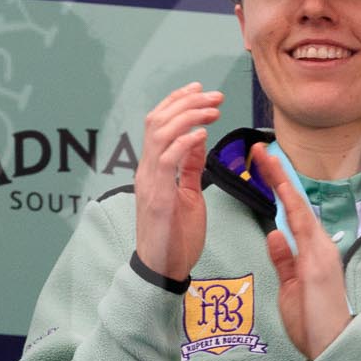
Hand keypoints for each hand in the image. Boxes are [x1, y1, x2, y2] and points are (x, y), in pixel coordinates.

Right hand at [134, 84, 222, 280]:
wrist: (164, 270)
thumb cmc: (176, 237)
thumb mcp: (188, 195)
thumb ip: (189, 168)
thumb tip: (197, 140)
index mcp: (153, 169)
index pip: (158, 124)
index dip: (177, 102)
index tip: (200, 90)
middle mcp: (147, 170)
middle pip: (157, 121)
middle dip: (186, 102)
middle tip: (213, 95)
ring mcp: (150, 183)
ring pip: (159, 134)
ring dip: (187, 116)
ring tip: (212, 109)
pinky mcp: (157, 198)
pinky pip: (166, 161)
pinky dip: (184, 143)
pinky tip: (202, 134)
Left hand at [251, 144, 352, 359]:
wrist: (332, 345)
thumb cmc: (313, 321)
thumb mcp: (292, 286)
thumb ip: (285, 260)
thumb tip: (275, 234)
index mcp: (313, 253)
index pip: (293, 215)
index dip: (280, 191)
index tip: (265, 170)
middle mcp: (320, 247)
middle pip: (297, 204)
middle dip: (279, 177)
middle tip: (262, 151)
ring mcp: (321, 253)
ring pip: (299, 208)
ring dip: (282, 182)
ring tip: (266, 158)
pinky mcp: (317, 262)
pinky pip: (302, 228)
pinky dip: (291, 206)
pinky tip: (281, 187)